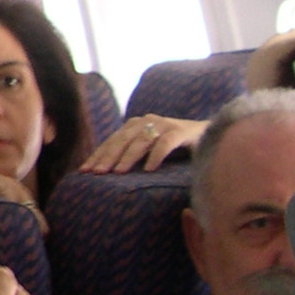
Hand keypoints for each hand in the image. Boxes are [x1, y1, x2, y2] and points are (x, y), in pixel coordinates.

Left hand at [80, 116, 202, 174]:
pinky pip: (165, 143)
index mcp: (134, 125)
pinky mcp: (181, 131)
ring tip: (118, 173)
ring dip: (128, 157)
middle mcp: (146, 121)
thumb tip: (104, 173)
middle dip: (107, 157)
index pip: (111, 141)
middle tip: (97, 174)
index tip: (84, 171)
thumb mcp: (148, 149)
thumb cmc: (174, 146)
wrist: (210, 134)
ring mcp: (164, 124)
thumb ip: (130, 155)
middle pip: (121, 140)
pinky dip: (156, 155)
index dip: (97, 155)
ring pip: (140, 141)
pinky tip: (149, 169)